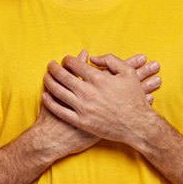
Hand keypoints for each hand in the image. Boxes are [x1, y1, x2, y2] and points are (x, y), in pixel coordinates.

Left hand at [41, 51, 160, 146]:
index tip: (65, 60)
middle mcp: (88, 92)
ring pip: (58, 92)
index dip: (68, 60)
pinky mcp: (81, 122)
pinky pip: (60, 111)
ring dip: (49, 82)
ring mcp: (83, 108)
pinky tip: (45, 96)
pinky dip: (50, 102)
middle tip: (50, 65)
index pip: (75, 64)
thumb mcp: (128, 73)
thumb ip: (110, 60)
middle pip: (63, 76)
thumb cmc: (134, 98)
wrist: (137, 125)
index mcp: (98, 79)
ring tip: (46, 77)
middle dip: (54, 68)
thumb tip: (92, 58)